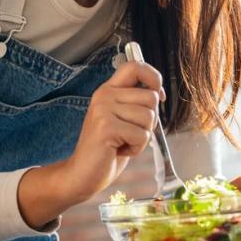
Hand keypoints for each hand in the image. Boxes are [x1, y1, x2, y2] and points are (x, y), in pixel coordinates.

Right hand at [61, 61, 166, 201]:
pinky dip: (136, 148)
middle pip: (150, 97)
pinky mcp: (106, 127)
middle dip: (149, 121)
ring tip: (122, 142)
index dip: (153, 77)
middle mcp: (104, 95)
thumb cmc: (107, 149)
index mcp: (109, 91)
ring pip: (149, 117)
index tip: (157, 95)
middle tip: (129, 133)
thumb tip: (159, 93)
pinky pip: (142, 135)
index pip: (135, 66)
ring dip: (142, 136)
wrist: (82, 174)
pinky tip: (119, 150)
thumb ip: (136, 104)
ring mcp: (103, 110)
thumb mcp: (122, 119)